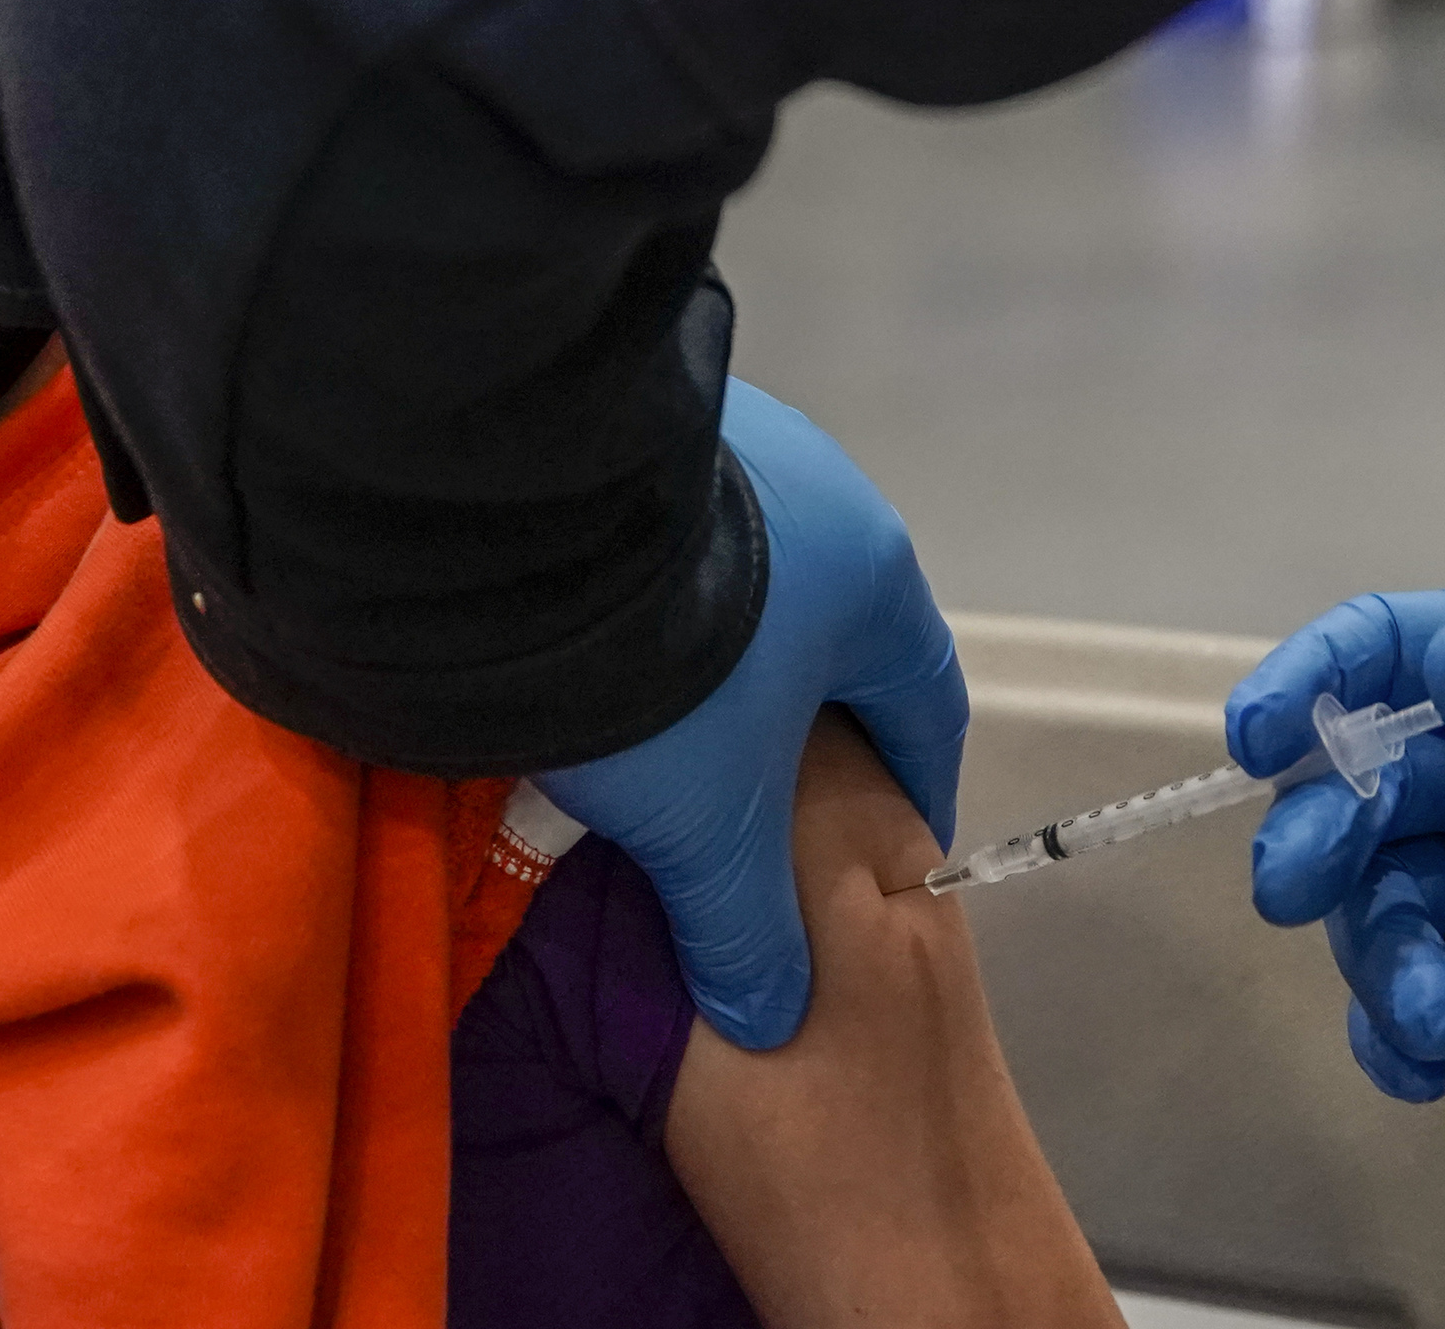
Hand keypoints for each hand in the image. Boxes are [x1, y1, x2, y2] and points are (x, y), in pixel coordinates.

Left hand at [539, 381, 966, 1050]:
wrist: (521, 513)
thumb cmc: (662, 669)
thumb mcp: (706, 821)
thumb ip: (746, 922)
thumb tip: (771, 1015)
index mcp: (874, 575)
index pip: (923, 698)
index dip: (914, 782)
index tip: (895, 840)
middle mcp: (819, 490)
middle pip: (830, 633)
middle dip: (799, 719)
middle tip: (762, 796)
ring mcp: (724, 441)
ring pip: (739, 580)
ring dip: (711, 654)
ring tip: (664, 726)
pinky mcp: (631, 429)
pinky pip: (657, 536)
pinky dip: (644, 601)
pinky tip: (597, 647)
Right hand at [1227, 588, 1444, 1139]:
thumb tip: (1442, 659)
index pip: (1385, 651)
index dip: (1307, 680)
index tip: (1259, 735)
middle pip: (1346, 786)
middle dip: (1310, 836)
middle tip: (1298, 890)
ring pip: (1366, 902)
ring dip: (1374, 955)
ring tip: (1435, 1012)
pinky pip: (1402, 1002)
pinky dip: (1388, 1037)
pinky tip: (1424, 1070)